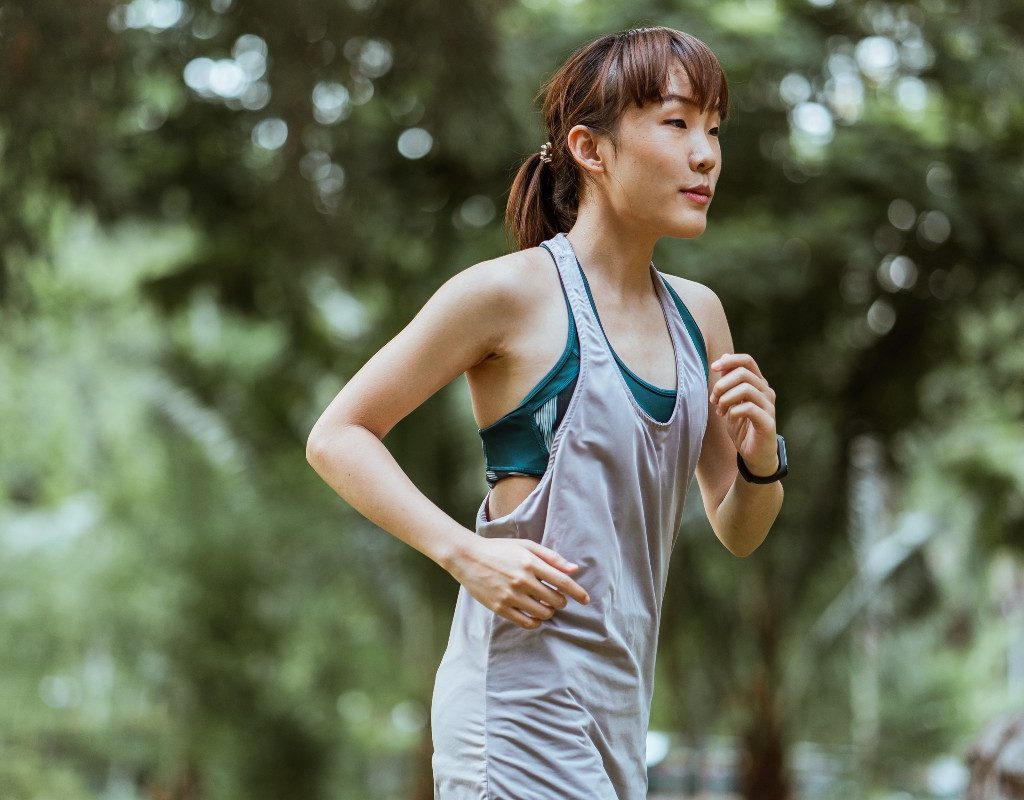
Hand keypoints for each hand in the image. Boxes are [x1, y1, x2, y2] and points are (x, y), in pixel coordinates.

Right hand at [449, 536, 590, 629]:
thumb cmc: (500, 549)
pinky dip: (535, 622)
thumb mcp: (526, 546)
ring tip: (545, 607)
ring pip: (543, 613)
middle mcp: (522, 580)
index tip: (586, 599)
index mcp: (530, 562)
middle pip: (555, 600)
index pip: (562, 582)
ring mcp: (510, 595)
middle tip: (557, 599)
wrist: (467, 557)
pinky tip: (534, 615)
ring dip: (549, 612)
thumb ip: (551, 557)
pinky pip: (526, 622)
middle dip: (561, 602)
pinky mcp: (500, 607)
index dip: (578, 592)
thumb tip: (574, 570)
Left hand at [709, 352, 778, 475]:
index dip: (729, 360)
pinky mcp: (768, 422)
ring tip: (720, 410)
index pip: (747, 361)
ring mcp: (769, 406)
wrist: (754, 454)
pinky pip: (749, 408)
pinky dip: (734, 410)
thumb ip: (728, 382)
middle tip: (714, 399)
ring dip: (726, 398)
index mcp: (758, 384)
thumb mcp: (730, 401)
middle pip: (743, 373)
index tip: (714, 367)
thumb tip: (723, 358)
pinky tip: (730, 417)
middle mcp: (766, 392)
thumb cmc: (742, 426)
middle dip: (722, 384)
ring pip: (746, 388)